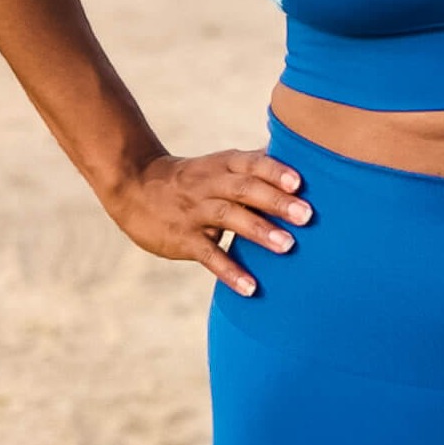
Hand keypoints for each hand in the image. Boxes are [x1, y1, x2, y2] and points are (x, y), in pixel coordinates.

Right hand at [105, 147, 313, 296]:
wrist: (136, 186)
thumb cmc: (193, 177)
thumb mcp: (220, 164)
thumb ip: (255, 165)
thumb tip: (302, 157)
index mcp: (224, 164)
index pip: (252, 163)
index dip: (275, 170)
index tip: (300, 181)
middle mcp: (211, 183)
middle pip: (245, 189)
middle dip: (276, 201)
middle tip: (307, 215)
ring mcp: (195, 211)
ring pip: (229, 217)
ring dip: (259, 231)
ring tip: (288, 246)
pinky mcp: (183, 239)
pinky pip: (208, 255)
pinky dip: (230, 271)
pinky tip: (251, 287)